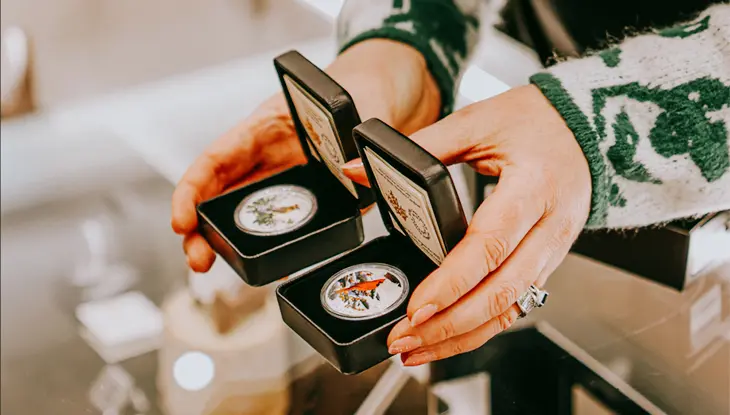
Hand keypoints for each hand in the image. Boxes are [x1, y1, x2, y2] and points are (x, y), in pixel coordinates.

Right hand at [171, 39, 440, 271]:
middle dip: (202, 229)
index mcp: (269, 125)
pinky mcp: (316, 201)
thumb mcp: (359, 106)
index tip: (181, 219)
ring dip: (228, 245)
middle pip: (224, 194)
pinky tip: (270, 270)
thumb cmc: (367, 86)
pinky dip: (273, 250)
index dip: (194, 188)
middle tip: (197, 261)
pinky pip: (288, 228)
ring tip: (211, 268)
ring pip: (248, 216)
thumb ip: (355, 137)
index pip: (219, 157)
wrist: (395, 94)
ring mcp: (290, 181)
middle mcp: (271, 156)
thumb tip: (352, 171)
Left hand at [342, 85, 590, 364]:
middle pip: (502, 293)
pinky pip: (515, 305)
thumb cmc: (540, 120)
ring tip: (415, 350)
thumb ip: (420, 148)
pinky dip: (480, 328)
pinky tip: (447, 337)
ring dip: (462, 337)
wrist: (589, 129)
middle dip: (449, 325)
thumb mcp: (479, 121)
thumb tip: (360, 169)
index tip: (416, 306)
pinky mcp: (545, 262)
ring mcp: (552, 251)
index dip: (453, 283)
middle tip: (403, 339)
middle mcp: (549, 228)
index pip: (491, 246)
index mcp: (534, 188)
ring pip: (510, 310)